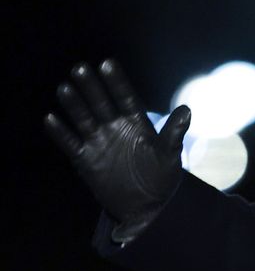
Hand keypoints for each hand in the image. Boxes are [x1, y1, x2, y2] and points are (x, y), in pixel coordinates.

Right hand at [44, 59, 190, 241]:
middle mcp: (115, 128)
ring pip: (83, 119)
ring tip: (64, 88)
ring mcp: (99, 142)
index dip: (117, 82)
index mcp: (136, 123)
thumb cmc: (161, 177)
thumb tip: (187, 110)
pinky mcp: (85, 159)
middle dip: (92, 87)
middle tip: (80, 68)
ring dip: (74, 105)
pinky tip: (51, 118)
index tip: (107, 63)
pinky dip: (61, 133)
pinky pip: (71, 143)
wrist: (145, 206)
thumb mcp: (169, 156)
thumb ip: (173, 133)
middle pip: (101, 104)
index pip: (125, 98)